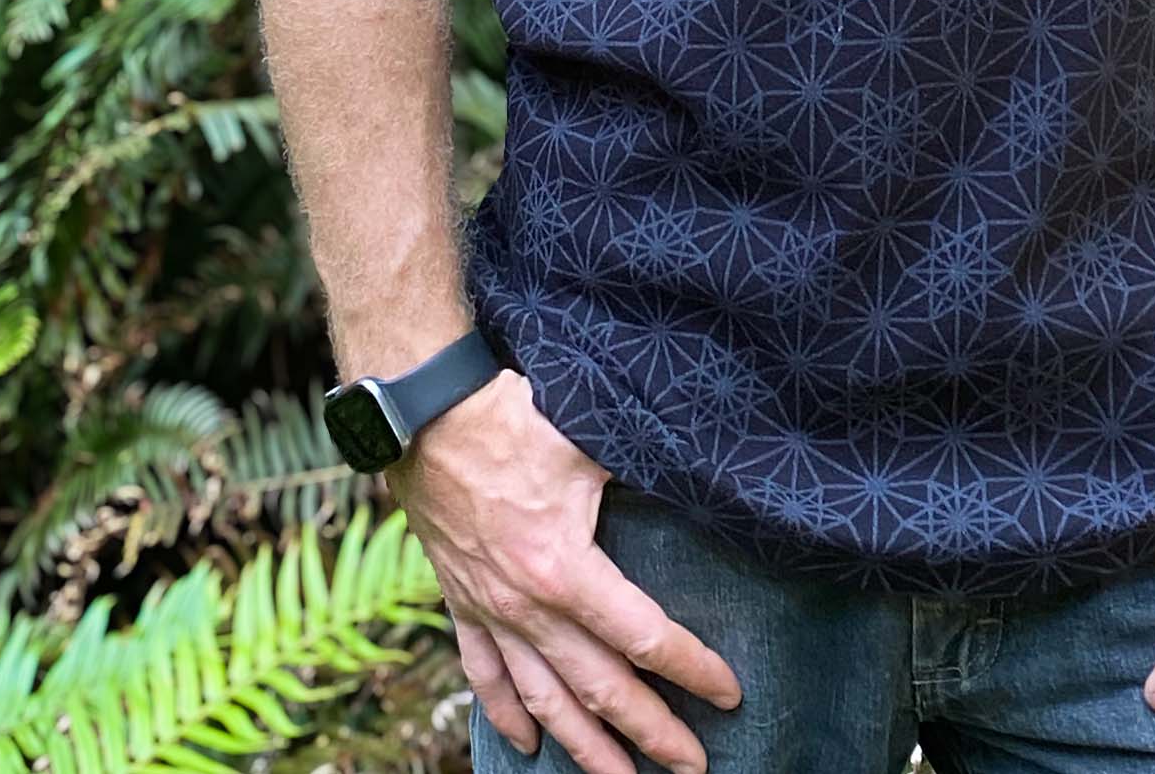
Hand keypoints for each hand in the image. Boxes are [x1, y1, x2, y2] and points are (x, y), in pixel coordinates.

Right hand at [389, 369, 743, 773]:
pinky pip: (484, 674)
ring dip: (583, 747)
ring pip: (543, 699)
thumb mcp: (592, 442)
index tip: (728, 693)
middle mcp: (527, 606)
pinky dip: (505, 713)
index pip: (644, 636)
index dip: (692, 668)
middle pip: (599, 688)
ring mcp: (490, 611)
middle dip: (651, 732)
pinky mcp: (461, 601)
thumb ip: (642, 473)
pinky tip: (524, 744)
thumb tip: (698, 477)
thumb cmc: (514, 419)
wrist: (426, 416)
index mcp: (565, 569)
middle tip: (693, 766)